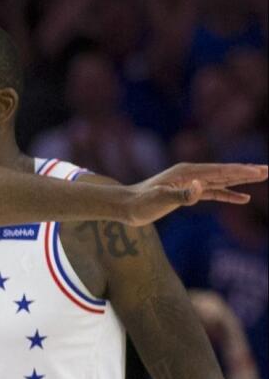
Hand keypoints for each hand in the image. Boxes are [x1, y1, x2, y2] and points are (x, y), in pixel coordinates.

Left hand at [124, 164, 264, 224]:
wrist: (124, 207)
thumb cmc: (140, 204)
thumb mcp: (160, 199)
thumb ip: (182, 194)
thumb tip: (201, 187)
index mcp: (188, 172)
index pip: (220, 171)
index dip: (241, 172)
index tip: (260, 171)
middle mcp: (192, 174)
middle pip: (225, 172)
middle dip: (248, 171)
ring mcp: (191, 183)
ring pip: (222, 180)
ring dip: (242, 180)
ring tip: (262, 177)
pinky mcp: (188, 193)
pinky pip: (213, 192)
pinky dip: (228, 194)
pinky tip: (242, 198)